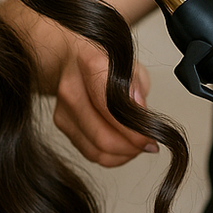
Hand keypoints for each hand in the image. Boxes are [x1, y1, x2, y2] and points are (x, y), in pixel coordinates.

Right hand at [0, 0, 156, 166]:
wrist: (72, 55)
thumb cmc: (105, 58)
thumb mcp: (130, 62)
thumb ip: (136, 87)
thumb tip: (138, 113)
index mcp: (88, 61)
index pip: (110, 104)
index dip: (134, 127)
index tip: (152, 133)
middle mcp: (70, 86)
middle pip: (102, 135)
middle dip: (131, 146)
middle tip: (149, 143)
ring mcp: (62, 107)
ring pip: (96, 149)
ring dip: (123, 154)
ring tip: (138, 145)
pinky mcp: (60, 123)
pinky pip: (90, 153)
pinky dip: (111, 156)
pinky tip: (123, 146)